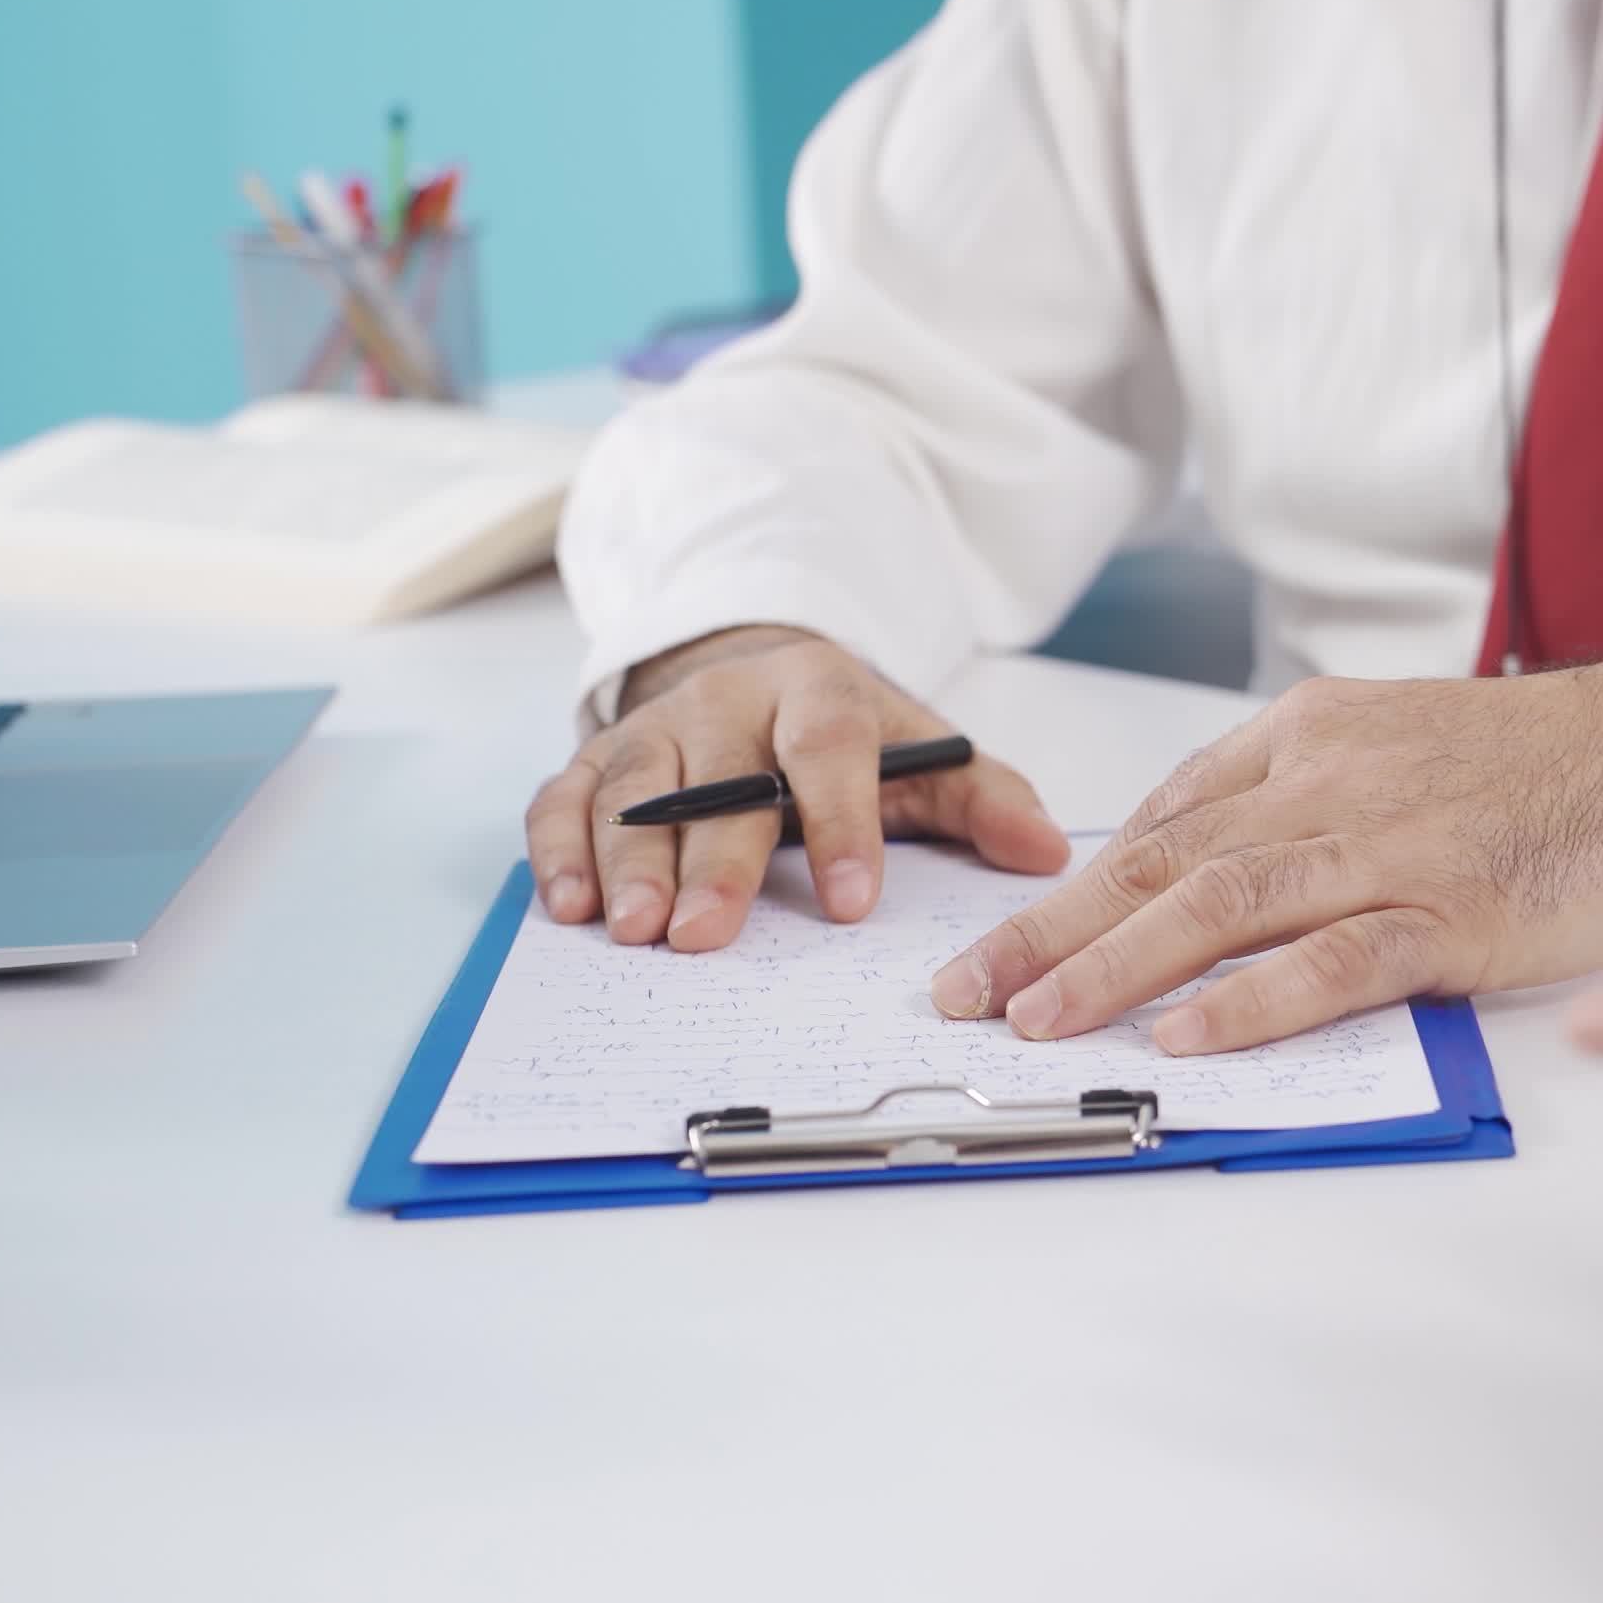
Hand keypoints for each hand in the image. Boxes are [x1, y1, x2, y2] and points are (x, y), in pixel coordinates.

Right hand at [525, 626, 1070, 951]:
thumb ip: (983, 797)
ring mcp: (655, 727)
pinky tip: (569, 907)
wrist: (755, 667)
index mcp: (817, 690)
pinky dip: (559, 848)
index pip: (828, 747)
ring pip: (631, 787)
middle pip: (716, 776)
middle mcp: (726, 701)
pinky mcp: (597, 756)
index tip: (850, 903)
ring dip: (627, 860)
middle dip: (712, 860)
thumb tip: (1043, 851)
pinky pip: (564, 797)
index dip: (841, 822)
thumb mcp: (923, 750)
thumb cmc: (843, 732)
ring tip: (633, 931)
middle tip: (703, 935)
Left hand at [926, 638, 1602, 1052]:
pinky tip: (1189, 1038)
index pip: (1163, 819)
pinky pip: (1337, 960)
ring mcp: (1394, 847)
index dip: (1068, 888)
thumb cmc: (1545, 768)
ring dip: (1116, 967)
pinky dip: (1256, 1001)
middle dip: (1051, 932)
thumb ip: (1300, 797)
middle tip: (969, 994)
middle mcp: (1334, 783)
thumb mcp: (1399, 745)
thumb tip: (1195, 868)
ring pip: (1224, 905)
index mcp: (1312, 739)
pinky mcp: (1457, 912)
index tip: (1000, 947)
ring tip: (1037, 1022)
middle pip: (1163, 862)